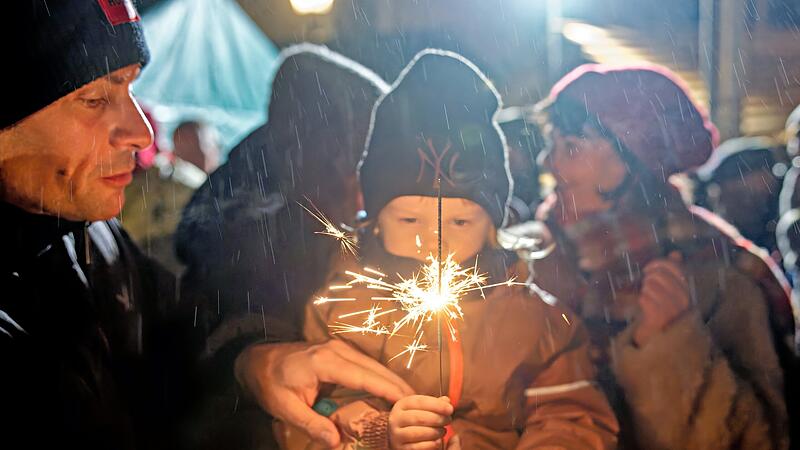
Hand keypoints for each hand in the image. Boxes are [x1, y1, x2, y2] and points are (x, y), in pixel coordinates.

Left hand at [234, 340, 414, 447]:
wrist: (257, 360)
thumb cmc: (270, 383)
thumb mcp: (285, 407)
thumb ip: (311, 424)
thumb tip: (336, 442)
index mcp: (326, 362)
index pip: (366, 377)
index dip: (389, 390)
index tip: (409, 403)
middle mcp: (338, 351)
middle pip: (376, 368)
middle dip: (400, 386)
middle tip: (422, 405)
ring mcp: (340, 348)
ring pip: (375, 365)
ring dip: (393, 381)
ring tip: (413, 400)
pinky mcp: (340, 351)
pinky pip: (367, 365)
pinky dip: (382, 377)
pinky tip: (393, 391)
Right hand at [389, 395, 452, 449]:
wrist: (401, 437)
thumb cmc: (416, 420)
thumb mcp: (422, 409)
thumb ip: (435, 404)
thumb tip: (446, 401)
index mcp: (401, 405)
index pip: (420, 402)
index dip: (437, 405)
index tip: (450, 409)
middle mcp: (395, 418)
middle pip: (419, 417)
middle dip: (438, 419)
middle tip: (448, 420)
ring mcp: (396, 434)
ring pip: (418, 433)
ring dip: (435, 432)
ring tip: (443, 431)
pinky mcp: (400, 448)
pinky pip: (418, 447)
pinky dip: (431, 444)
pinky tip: (438, 441)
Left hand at [633, 252, 689, 346]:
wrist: (658, 346)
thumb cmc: (662, 317)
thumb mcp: (669, 294)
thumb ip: (673, 273)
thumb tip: (676, 253)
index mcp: (688, 293)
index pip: (675, 268)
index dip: (658, 264)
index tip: (647, 270)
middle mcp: (684, 302)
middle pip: (660, 275)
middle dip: (648, 278)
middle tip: (646, 288)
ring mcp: (673, 311)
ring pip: (651, 286)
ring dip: (644, 291)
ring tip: (646, 300)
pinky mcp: (660, 320)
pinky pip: (645, 298)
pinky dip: (641, 300)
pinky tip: (643, 307)